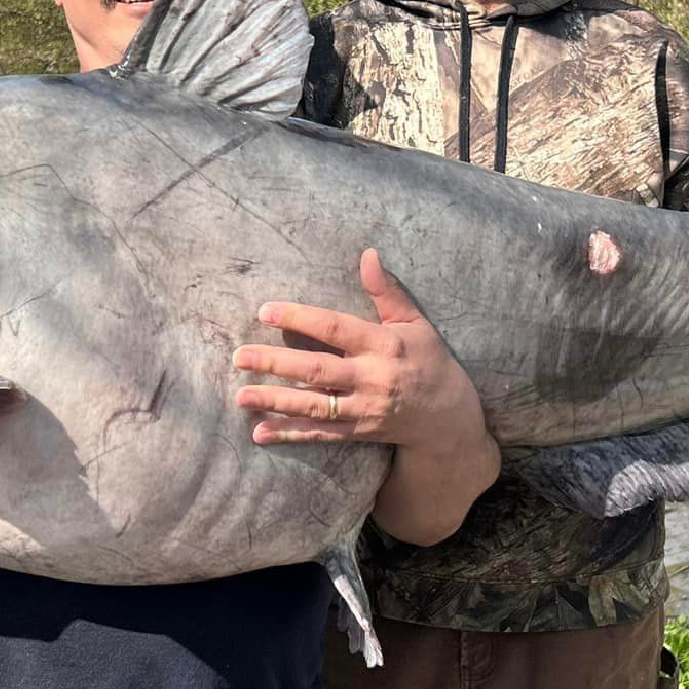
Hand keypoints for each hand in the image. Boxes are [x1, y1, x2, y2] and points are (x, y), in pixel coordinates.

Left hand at [234, 249, 489, 452]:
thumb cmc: (428, 359)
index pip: (334, 328)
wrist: (448, 417)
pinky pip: (320, 434)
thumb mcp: (414, 321)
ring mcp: (364, 409)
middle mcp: (372, 378)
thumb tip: (368, 254)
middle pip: (317, 370)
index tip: (265, 311)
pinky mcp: (359, 433)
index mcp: (384, 344)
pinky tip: (260, 433)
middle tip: (239, 357)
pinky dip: (290, 434)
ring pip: (314, 405)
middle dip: (276, 363)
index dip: (299, 318)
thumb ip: (387, 291)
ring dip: (275, 401)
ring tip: (241, 395)